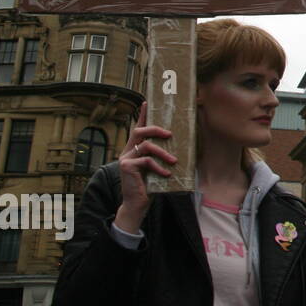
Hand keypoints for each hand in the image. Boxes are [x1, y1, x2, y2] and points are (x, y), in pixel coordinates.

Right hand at [113, 102, 176, 233]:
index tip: (146, 102)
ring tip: (174, 160)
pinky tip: (166, 174)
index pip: (137, 128)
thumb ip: (161, 156)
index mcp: (134, 149)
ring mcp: (125, 158)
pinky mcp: (126, 167)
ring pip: (146, 146)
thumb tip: (180, 145)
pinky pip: (146, 161)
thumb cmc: (149, 185)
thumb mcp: (157, 167)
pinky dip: (158, 167)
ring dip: (163, 152)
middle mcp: (127, 151)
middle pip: (140, 131)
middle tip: (170, 134)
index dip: (141, 115)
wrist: (137, 204)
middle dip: (156, 129)